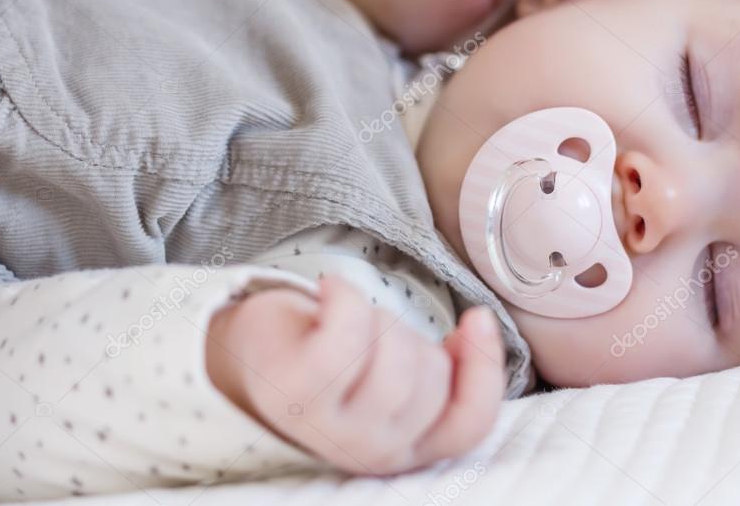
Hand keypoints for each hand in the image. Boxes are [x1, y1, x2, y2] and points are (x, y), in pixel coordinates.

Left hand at [205, 276, 504, 474]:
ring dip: (379, 319)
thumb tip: (480, 327)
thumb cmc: (332, 356)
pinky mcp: (298, 390)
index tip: (475, 319)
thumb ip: (447, 366)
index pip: (470, 424)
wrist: (253, 352)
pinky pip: (348, 332)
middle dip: (413, 335)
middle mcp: (370, 450)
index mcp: (404, 449)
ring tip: (349, 320)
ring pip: (397, 358)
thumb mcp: (397, 369)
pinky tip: (329, 288)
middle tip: (376, 330)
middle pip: (433, 379)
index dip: (485, 369)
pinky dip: (344, 295)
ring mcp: (332, 427)